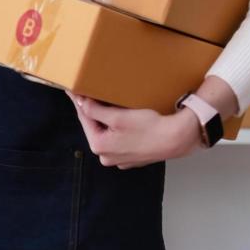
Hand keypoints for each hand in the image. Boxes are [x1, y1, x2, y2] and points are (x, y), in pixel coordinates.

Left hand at [67, 91, 201, 167]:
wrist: (176, 139)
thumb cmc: (149, 128)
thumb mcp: (117, 117)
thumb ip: (94, 110)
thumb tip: (79, 102)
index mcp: (99, 146)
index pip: (84, 118)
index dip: (79, 102)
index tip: (73, 90)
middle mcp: (106, 157)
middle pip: (95, 127)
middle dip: (94, 111)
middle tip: (90, 94)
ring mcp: (119, 159)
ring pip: (107, 133)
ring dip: (107, 120)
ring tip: (107, 105)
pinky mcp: (131, 157)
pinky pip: (119, 140)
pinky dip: (119, 130)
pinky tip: (125, 120)